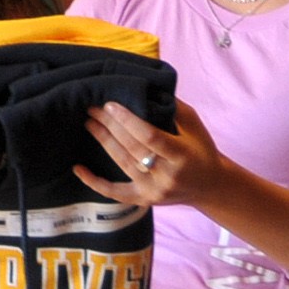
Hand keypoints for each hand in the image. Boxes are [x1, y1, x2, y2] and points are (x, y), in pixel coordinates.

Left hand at [75, 101, 227, 210]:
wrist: (210, 186)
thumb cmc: (200, 150)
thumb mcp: (195, 126)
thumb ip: (173, 107)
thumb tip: (147, 87)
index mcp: (181, 155)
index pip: (149, 136)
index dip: (128, 120)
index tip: (110, 104)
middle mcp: (167, 175)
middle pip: (132, 147)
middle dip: (110, 126)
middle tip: (93, 108)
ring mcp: (154, 191)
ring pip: (122, 163)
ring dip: (103, 141)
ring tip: (89, 122)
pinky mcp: (144, 200)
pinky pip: (115, 193)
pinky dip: (94, 182)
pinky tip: (78, 169)